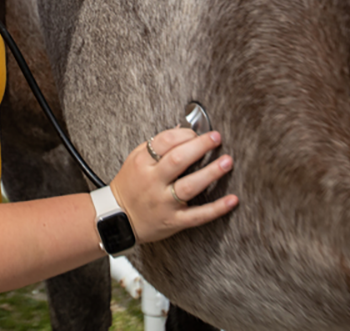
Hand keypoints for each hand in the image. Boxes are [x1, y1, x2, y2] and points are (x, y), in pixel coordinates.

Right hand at [109, 128, 236, 244]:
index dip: (185, 134)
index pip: (165, 142)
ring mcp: (163, 202)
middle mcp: (153, 182)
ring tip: (227, 162)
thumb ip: (158, 145)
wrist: (117, 219)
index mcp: (142, 163)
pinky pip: (198, 215)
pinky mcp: (174, 220)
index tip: (198, 132)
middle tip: (216, 138)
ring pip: (189, 186)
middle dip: (200, 146)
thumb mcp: (136, 160)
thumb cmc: (130, 186)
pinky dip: (216, 208)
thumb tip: (182, 130)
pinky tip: (232, 200)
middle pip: (178, 160)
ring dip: (211, 173)